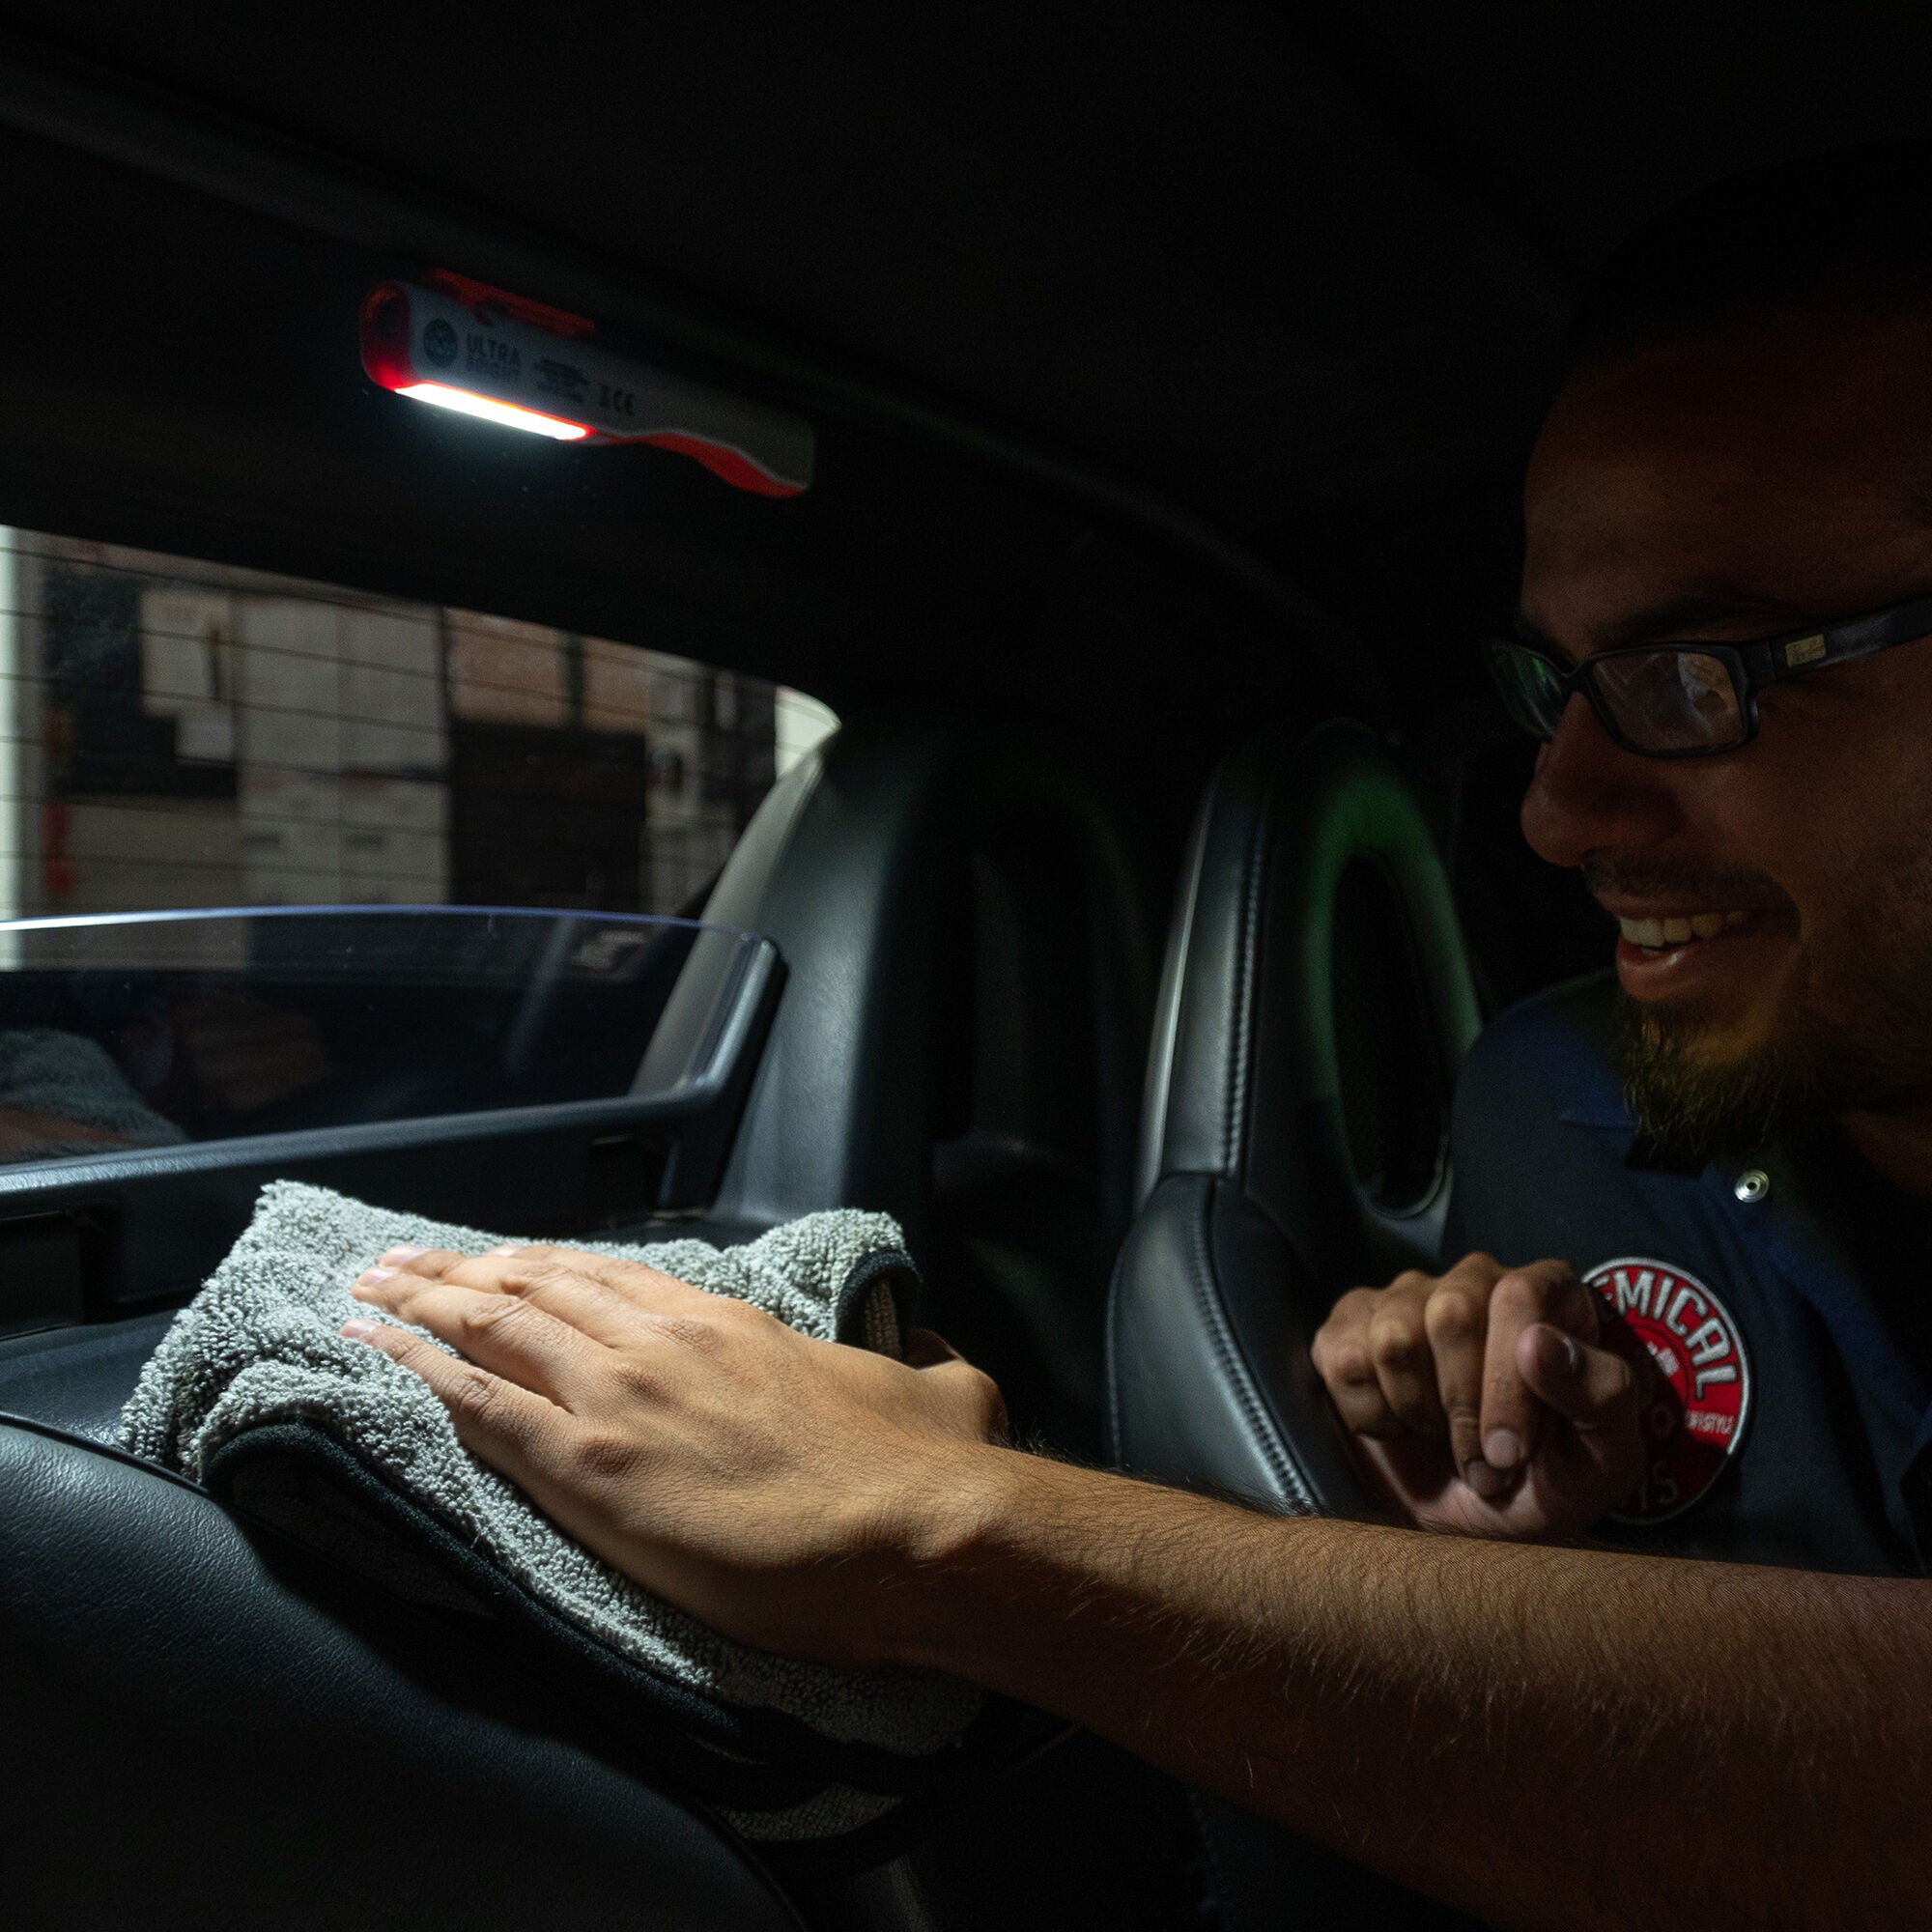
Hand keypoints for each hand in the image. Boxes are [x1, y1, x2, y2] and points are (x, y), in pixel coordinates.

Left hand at [341, 1243, 1006, 1663]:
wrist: (914, 1529)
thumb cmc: (924, 1469)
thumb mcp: (936, 1391)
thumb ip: (923, 1366)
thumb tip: (939, 1361)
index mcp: (728, 1324)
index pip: (608, 1278)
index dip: (539, 1266)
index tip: (495, 1259)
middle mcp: (661, 1343)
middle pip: (532, 1289)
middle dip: (454, 1271)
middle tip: (395, 1259)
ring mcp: (619, 1399)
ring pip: (492, 1328)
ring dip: (418, 1302)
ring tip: (365, 1287)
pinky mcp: (590, 1469)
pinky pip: (477, 1404)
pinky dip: (413, 1366)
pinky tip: (369, 1345)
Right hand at [1309, 1253, 1644, 1537]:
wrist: (1474, 1523)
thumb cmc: (1548, 1484)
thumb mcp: (1603, 1460)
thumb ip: (1601, 1394)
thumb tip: (1541, 1342)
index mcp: (1548, 1294)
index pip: (1520, 1296)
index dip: (1509, 1380)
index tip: (1508, 1452)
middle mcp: (1475, 1281)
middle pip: (1452, 1313)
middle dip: (1463, 1407)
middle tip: (1482, 1464)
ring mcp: (1405, 1299)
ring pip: (1394, 1337)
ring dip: (1418, 1413)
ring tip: (1444, 1439)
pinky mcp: (1349, 1327)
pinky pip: (1344, 1360)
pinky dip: (1371, 1416)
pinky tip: (1399, 1426)